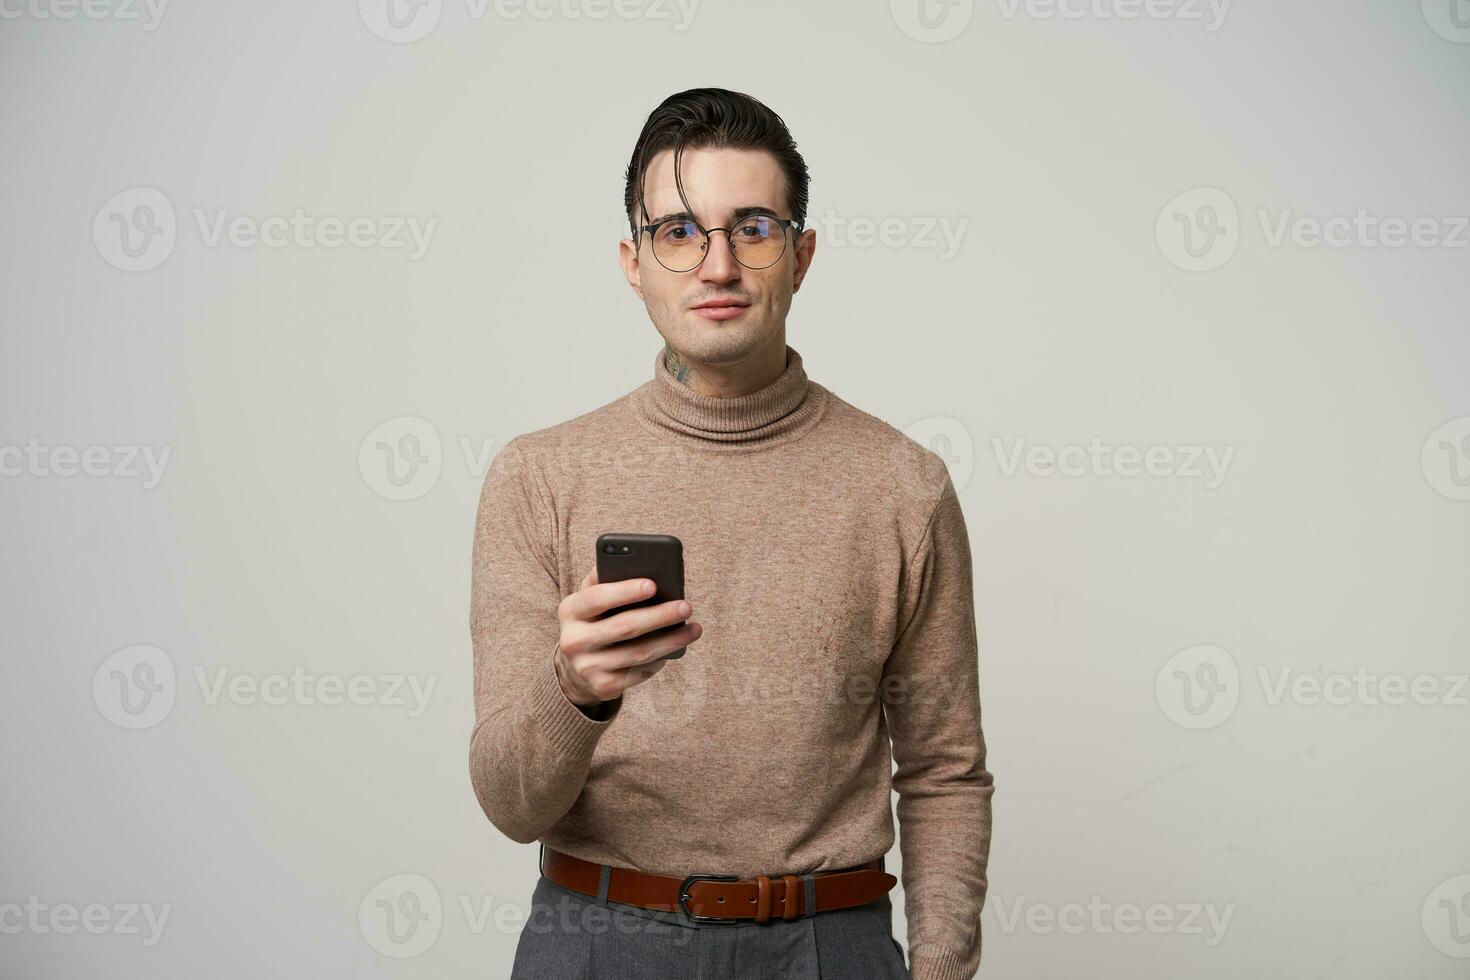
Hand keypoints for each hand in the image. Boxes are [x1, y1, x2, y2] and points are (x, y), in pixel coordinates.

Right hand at [553, 567, 701, 707]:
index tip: (653, 584)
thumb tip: (640, 560)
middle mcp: (573, 640)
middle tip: (686, 606)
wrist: (575, 669)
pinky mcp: (602, 687)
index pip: (597, 598)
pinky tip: (677, 648)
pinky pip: (639, 673)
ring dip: (671, 640)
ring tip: (694, 629)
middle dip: (659, 616)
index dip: (625, 591)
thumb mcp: (589, 599)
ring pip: (638, 653)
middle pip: (623, 627)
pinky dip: (660, 660)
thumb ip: (606, 579)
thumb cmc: (593, 621)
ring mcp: (587, 666)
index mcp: (570, 610)